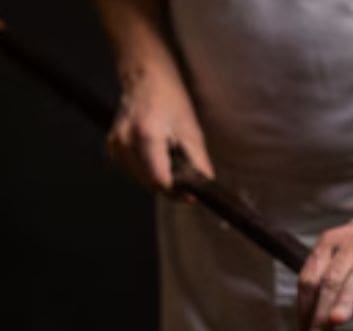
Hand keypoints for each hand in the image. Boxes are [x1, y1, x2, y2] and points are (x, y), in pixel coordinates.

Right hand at [107, 65, 212, 190]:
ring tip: (170, 160)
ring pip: (141, 181)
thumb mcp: (191, 131)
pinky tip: (156, 158)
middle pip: (150, 183)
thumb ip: (198, 163)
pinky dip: (147, 172)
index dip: (178, 191)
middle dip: (171, 186)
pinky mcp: (111, 149)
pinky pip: (132, 173)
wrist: (144, 79)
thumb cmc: (170, 100)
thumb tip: (204, 187)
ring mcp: (115, 146)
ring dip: (159, 179)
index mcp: (146, 135)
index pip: (159, 180)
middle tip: (185, 174)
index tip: (192, 193)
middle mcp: (125, 142)